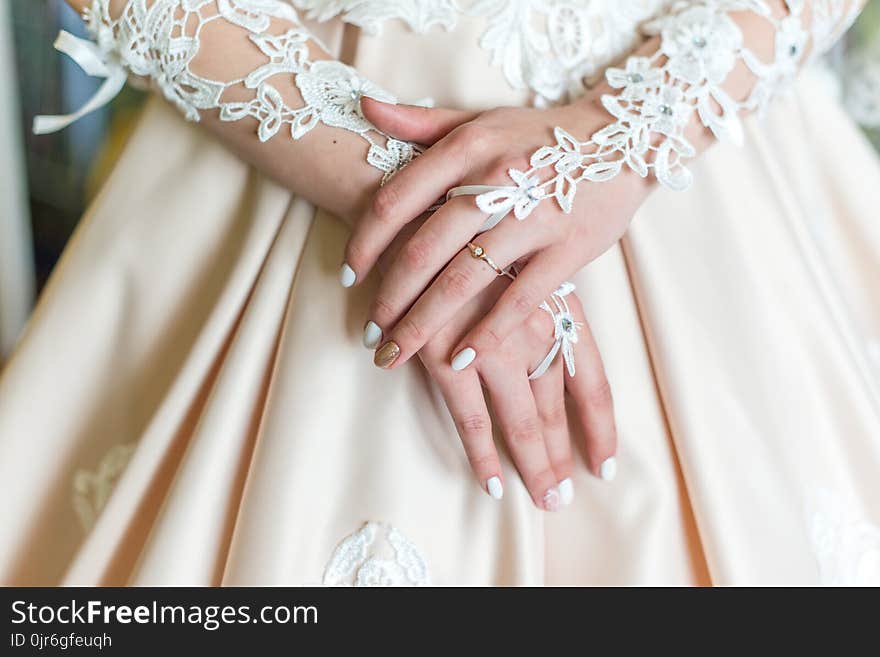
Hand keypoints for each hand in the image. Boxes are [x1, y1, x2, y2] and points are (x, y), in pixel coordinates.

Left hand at [343, 96, 650, 372]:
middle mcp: (495, 182)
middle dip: (389, 299)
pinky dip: (487, 332)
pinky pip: (519, 299)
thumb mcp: (479, 120)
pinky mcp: (567, 249)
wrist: (623, 138)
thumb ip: (421, 122)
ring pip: (463, 281)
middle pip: (423, 251)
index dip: (364, 244)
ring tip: (397, 353)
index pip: (396, 202)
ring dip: (424, 324)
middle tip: (370, 333)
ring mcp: (532, 218)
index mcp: (466, 149)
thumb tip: (363, 107)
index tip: (349, 276)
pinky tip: (460, 358)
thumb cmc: (539, 135)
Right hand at [375, 223, 617, 505]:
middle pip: (558, 408)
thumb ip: (535, 296)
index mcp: (555, 301)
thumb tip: (541, 340)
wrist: (405, 198)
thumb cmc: (462, 223)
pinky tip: (489, 480)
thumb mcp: (514, 252)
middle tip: (564, 498)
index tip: (604, 464)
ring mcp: (489, 340)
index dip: (600, 425)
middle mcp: (532, 325)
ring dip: (532, 464)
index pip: (591, 378)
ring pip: (521, 418)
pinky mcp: (443, 350)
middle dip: (562, 456)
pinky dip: (480, 449)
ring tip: (543, 501)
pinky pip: (468, 415)